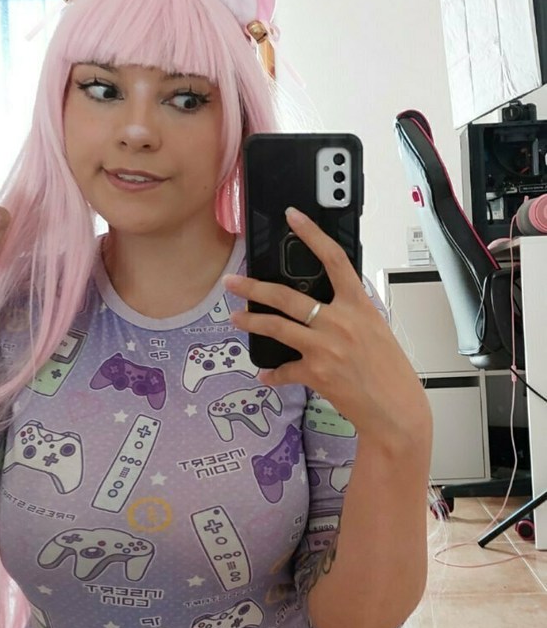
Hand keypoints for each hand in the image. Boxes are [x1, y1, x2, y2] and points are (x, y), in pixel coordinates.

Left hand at [224, 207, 431, 442]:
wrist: (395, 409)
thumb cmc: (389, 372)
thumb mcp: (376, 331)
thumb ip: (350, 315)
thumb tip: (324, 309)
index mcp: (358, 305)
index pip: (333, 259)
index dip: (311, 234)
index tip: (293, 217)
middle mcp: (340, 322)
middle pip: (287, 296)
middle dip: (253, 287)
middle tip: (232, 281)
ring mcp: (325, 347)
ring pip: (276, 326)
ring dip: (251, 321)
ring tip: (235, 318)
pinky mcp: (316, 373)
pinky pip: (284, 370)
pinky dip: (273, 373)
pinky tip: (265, 375)